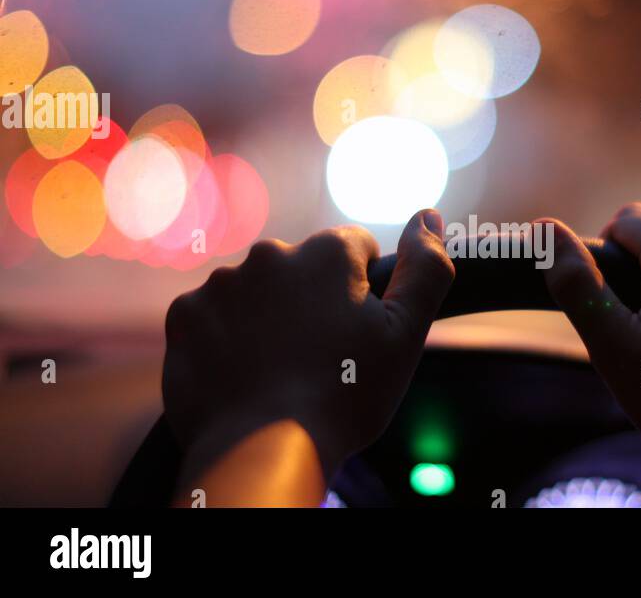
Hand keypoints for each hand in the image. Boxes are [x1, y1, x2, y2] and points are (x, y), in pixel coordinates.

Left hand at [163, 210, 453, 487]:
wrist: (264, 450)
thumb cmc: (345, 395)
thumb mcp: (405, 335)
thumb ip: (426, 268)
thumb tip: (428, 217)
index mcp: (327, 253)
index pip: (354, 249)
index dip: (362, 292)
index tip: (356, 333)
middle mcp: (270, 255)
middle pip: (302, 270)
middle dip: (312, 301)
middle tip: (320, 358)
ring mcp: (221, 284)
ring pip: (257, 292)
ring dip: (267, 319)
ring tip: (279, 372)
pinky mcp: (185, 317)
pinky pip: (214, 317)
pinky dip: (227, 339)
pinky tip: (244, 375)